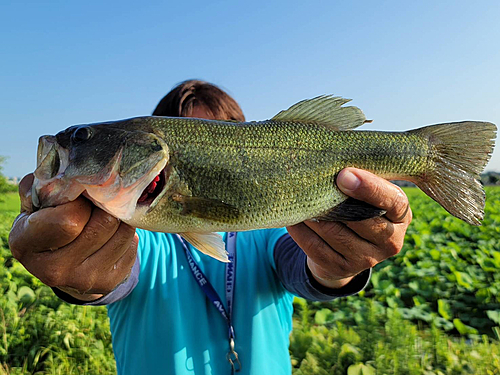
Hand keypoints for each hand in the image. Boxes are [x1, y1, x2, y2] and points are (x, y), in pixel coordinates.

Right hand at [8, 174, 137, 300]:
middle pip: (103, 223)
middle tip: (99, 203)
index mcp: (27, 244)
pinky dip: (127, 234)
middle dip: (105, 207)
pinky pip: (133, 245)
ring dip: (119, 218)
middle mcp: (53, 269)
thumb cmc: (48, 223)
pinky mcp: (108, 283)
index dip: (80, 203)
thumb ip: (41, 185)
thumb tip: (62, 170)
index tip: (79, 200)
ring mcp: (83, 280)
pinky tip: (112, 235)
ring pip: (123, 232)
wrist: (62, 264)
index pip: (69, 220)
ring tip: (105, 216)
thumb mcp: (35, 205)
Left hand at [287, 167, 411, 288]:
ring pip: (333, 231)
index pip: (394, 202)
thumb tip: (335, 160)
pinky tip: (293, 217)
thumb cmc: (358, 208)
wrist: (345, 250)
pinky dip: (300, 230)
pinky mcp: (341, 269)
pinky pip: (315, 246)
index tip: (344, 175)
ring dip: (312, 213)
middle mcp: (390, 242)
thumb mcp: (369, 195)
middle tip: (311, 181)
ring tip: (299, 197)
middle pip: (359, 218)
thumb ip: (362, 179)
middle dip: (332, 199)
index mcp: (401, 216)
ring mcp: (366, 260)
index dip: (369, 188)